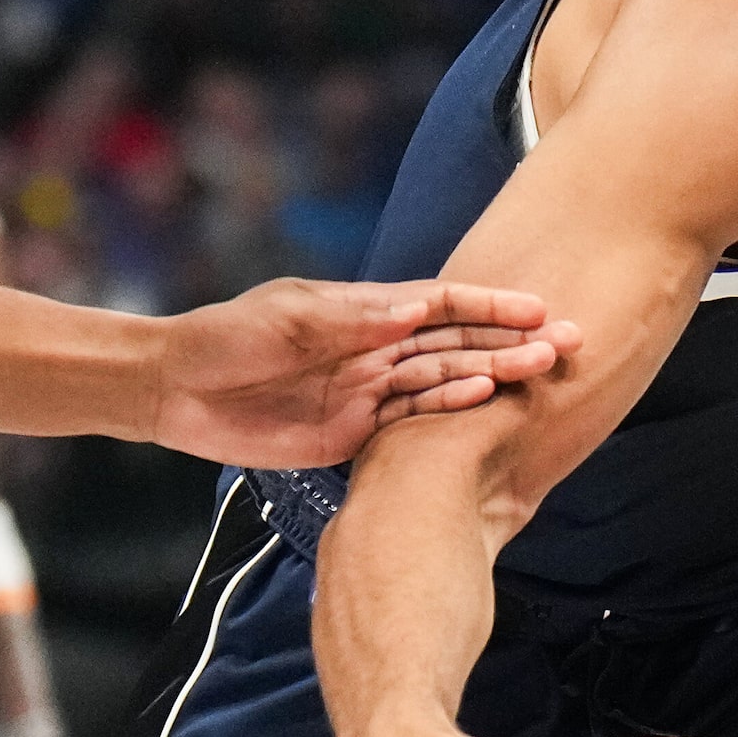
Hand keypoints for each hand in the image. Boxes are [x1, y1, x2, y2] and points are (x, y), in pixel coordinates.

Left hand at [151, 279, 583, 467]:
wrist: (174, 391)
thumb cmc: (224, 338)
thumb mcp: (287, 317)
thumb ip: (352, 319)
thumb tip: (416, 309)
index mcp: (362, 312)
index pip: (439, 304)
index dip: (488, 305)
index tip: (535, 307)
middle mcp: (374, 349)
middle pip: (455, 342)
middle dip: (510, 340)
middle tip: (564, 342)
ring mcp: (368, 391)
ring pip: (444, 380)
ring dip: (492, 373)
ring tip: (540, 369)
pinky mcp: (353, 432)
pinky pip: (412, 421)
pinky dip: (449, 410)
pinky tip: (484, 399)